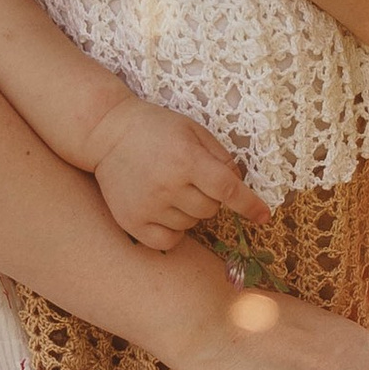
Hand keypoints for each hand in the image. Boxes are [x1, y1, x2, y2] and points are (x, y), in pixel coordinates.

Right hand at [86, 99, 267, 252]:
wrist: (105, 132)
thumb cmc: (154, 128)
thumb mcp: (192, 130)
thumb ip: (220, 156)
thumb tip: (239, 185)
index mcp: (186, 159)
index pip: (228, 190)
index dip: (250, 205)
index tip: (264, 216)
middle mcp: (168, 186)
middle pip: (211, 210)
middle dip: (209, 197)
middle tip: (189, 178)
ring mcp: (148, 206)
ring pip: (191, 225)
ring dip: (189, 211)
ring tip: (169, 187)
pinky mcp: (132, 221)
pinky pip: (168, 240)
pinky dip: (174, 231)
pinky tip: (164, 211)